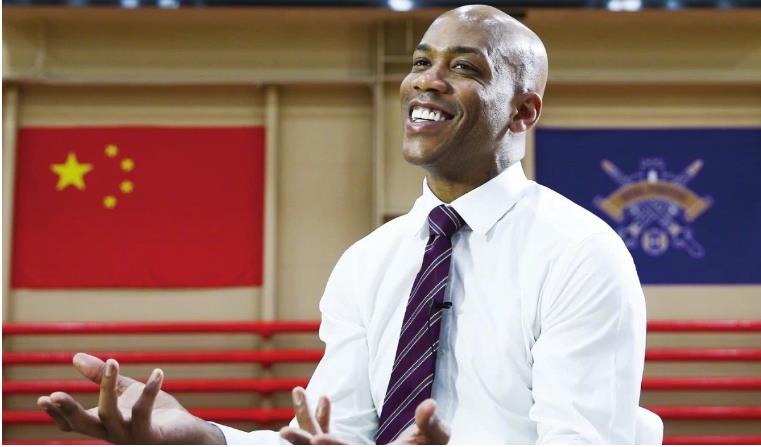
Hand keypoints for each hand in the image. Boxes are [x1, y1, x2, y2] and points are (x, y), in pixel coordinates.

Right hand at [36, 353, 224, 443]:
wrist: (188, 432)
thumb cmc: (157, 413)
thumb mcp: (127, 392)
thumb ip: (103, 378)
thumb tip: (75, 357)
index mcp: (105, 425)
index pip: (75, 424)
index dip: (58, 414)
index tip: (42, 399)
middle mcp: (114, 434)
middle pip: (84, 425)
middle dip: (68, 410)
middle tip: (54, 394)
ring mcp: (131, 437)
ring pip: (111, 414)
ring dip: (108, 387)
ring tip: (112, 361)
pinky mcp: (151, 436)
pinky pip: (145, 412)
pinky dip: (150, 390)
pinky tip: (158, 373)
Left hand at [280, 390, 448, 444]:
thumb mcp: (436, 439)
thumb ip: (433, 425)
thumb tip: (429, 405)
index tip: (317, 438)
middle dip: (304, 443)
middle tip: (284, 432)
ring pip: (320, 441)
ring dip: (306, 426)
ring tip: (293, 403)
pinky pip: (327, 434)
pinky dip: (322, 420)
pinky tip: (325, 398)